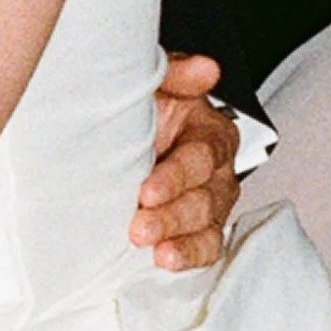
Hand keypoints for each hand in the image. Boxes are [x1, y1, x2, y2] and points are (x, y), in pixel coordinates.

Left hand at [134, 54, 239, 271]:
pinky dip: (189, 256)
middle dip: (173, 215)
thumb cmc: (140, 108)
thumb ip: (177, 72)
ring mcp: (207, 202)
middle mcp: (215, 170)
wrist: (115, 132)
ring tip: (155, 251)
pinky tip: (166, 262)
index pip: (202, 157)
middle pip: (206, 198)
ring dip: (181, 240)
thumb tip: (206, 68)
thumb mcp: (153, 82)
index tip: (146, 191)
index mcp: (209, 132)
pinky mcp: (195, 228)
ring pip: (207, 225)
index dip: (176, 176)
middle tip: (139, 227)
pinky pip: (205, 247)